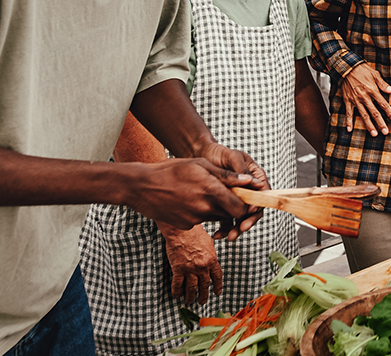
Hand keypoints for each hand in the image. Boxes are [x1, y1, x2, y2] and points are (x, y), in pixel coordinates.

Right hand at [125, 157, 258, 240]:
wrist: (140, 187)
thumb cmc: (171, 170)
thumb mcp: (200, 165)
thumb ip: (227, 175)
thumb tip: (250, 181)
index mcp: (211, 191)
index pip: (240, 209)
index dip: (246, 206)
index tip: (246, 200)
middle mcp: (204, 208)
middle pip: (229, 214)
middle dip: (231, 206)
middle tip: (222, 193)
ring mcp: (193, 219)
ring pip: (215, 216)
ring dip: (214, 208)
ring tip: (199, 192)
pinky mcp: (184, 226)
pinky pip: (200, 220)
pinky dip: (199, 212)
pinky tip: (186, 200)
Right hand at [161, 223, 221, 304]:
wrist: (181, 230)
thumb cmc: (195, 233)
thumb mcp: (209, 243)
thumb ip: (211, 254)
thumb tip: (211, 261)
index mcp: (212, 260)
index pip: (217, 277)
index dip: (217, 286)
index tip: (217, 293)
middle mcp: (202, 267)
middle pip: (204, 285)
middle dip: (204, 295)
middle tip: (202, 302)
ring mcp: (190, 269)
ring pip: (192, 288)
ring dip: (191, 296)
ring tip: (189, 301)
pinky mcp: (178, 269)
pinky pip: (178, 284)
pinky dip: (177, 291)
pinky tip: (176, 295)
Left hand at [199, 142, 268, 239]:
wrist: (200, 156)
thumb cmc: (219, 154)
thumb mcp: (233, 157)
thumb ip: (242, 170)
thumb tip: (255, 183)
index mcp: (255, 178)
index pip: (262, 195)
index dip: (258, 205)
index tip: (250, 212)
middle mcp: (248, 190)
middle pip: (253, 210)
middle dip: (247, 221)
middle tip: (240, 229)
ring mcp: (237, 199)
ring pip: (241, 218)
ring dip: (236, 228)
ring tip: (229, 236)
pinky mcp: (224, 205)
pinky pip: (227, 219)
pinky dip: (224, 228)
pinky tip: (217, 234)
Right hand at [339, 63, 390, 135]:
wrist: (346, 67)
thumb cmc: (362, 70)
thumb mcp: (375, 74)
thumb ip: (383, 84)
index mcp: (372, 90)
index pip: (383, 104)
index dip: (389, 112)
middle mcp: (364, 97)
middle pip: (374, 112)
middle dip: (380, 123)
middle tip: (385, 132)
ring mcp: (355, 100)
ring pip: (363, 115)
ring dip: (368, 125)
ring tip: (373, 134)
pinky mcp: (347, 100)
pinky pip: (348, 113)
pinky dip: (348, 121)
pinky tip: (349, 129)